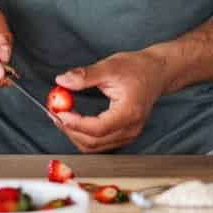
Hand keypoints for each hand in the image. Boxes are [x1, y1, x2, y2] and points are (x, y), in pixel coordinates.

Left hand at [52, 50, 170, 152]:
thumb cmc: (139, 68)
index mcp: (129, 112)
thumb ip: (85, 75)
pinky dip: (84, 135)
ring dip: (75, 134)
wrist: (157, 72)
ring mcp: (129, 134)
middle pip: (94, 142)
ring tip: (62, 116)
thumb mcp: (110, 66)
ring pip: (95, 146)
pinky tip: (75, 121)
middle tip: (55, 113)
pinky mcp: (125, 134)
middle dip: (70, 130)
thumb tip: (63, 81)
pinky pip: (100, 143)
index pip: (98, 128)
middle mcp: (131, 128)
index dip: (75, 123)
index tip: (59, 112)